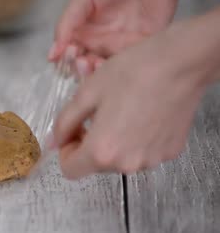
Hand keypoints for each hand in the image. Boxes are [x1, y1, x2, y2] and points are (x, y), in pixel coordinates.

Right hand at [49, 0, 219, 75]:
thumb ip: (67, 23)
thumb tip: (53, 53)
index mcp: (85, 24)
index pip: (70, 49)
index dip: (66, 56)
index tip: (66, 55)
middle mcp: (102, 35)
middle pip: (85, 61)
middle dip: (79, 66)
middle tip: (80, 61)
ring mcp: (122, 41)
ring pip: (104, 66)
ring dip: (94, 71)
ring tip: (90, 63)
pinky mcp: (142, 44)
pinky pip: (126, 63)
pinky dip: (114, 68)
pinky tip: (106, 65)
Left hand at [52, 20, 208, 178]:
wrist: (179, 63)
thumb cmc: (131, 73)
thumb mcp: (86, 93)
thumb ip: (64, 122)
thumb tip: (52, 141)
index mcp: (102, 151)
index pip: (70, 169)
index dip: (66, 149)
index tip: (74, 129)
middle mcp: (128, 164)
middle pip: (96, 164)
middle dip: (89, 142)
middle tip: (96, 113)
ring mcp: (152, 160)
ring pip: (119, 158)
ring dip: (113, 140)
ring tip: (120, 109)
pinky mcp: (169, 151)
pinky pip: (142, 151)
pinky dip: (135, 138)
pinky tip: (141, 112)